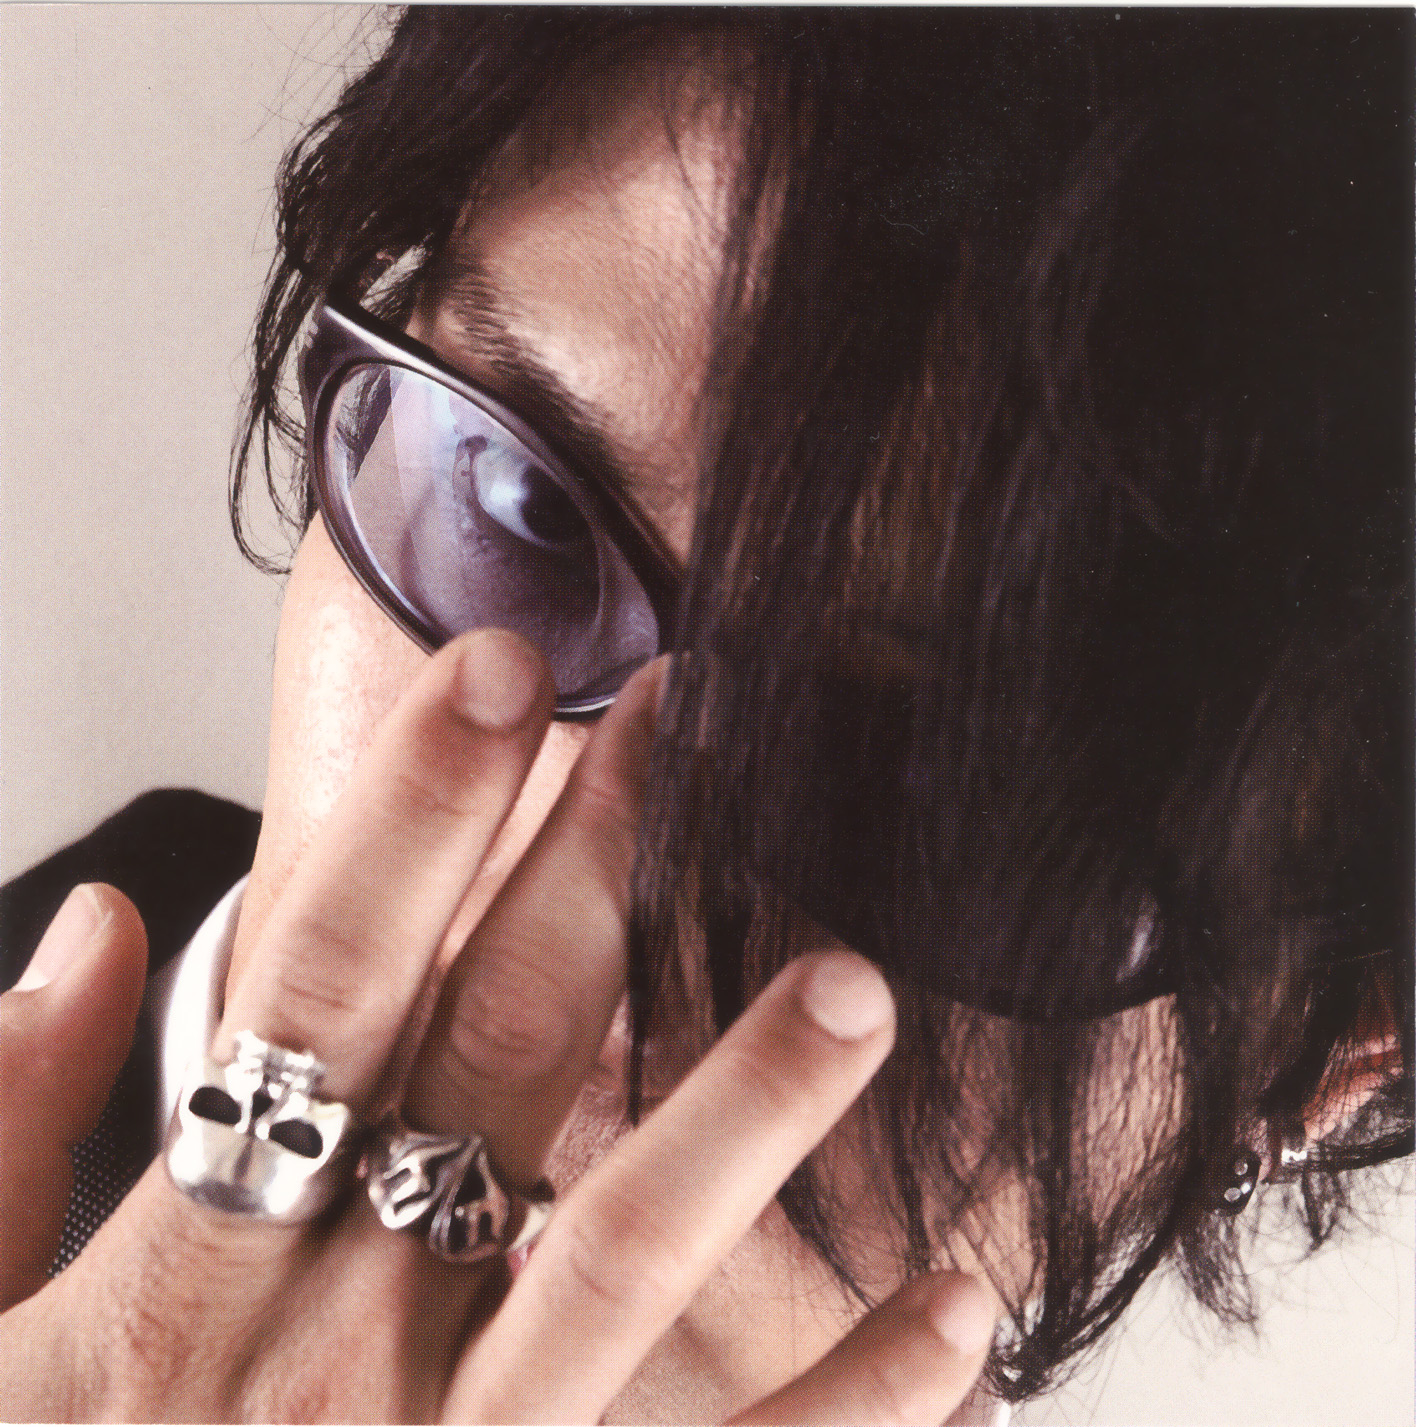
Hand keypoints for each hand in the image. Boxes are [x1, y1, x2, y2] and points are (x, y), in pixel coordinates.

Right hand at [0, 629, 995, 1422]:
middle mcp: (333, 1342)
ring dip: (752, 1112)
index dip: (413, 810)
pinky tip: (962, 1306)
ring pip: (615, 1256)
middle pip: (491, 1056)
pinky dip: (853, 1406)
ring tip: (859, 979)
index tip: (507, 667)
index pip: (319, 976)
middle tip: (705, 722)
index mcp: (195, 1266)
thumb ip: (6, 1120)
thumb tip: (100, 923)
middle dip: (596, 872)